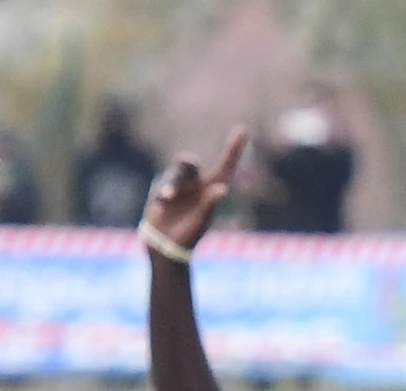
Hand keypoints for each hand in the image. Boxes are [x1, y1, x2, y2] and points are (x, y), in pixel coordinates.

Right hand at [143, 127, 248, 252]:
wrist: (166, 245)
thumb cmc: (188, 235)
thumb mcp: (201, 222)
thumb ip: (210, 205)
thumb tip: (222, 189)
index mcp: (211, 189)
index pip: (225, 166)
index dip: (234, 148)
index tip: (244, 129)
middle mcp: (195, 184)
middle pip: (190, 165)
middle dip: (186, 160)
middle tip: (184, 160)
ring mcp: (178, 186)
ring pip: (174, 175)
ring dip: (172, 184)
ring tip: (168, 197)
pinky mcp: (161, 190)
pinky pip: (161, 188)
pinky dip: (162, 196)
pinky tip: (162, 206)